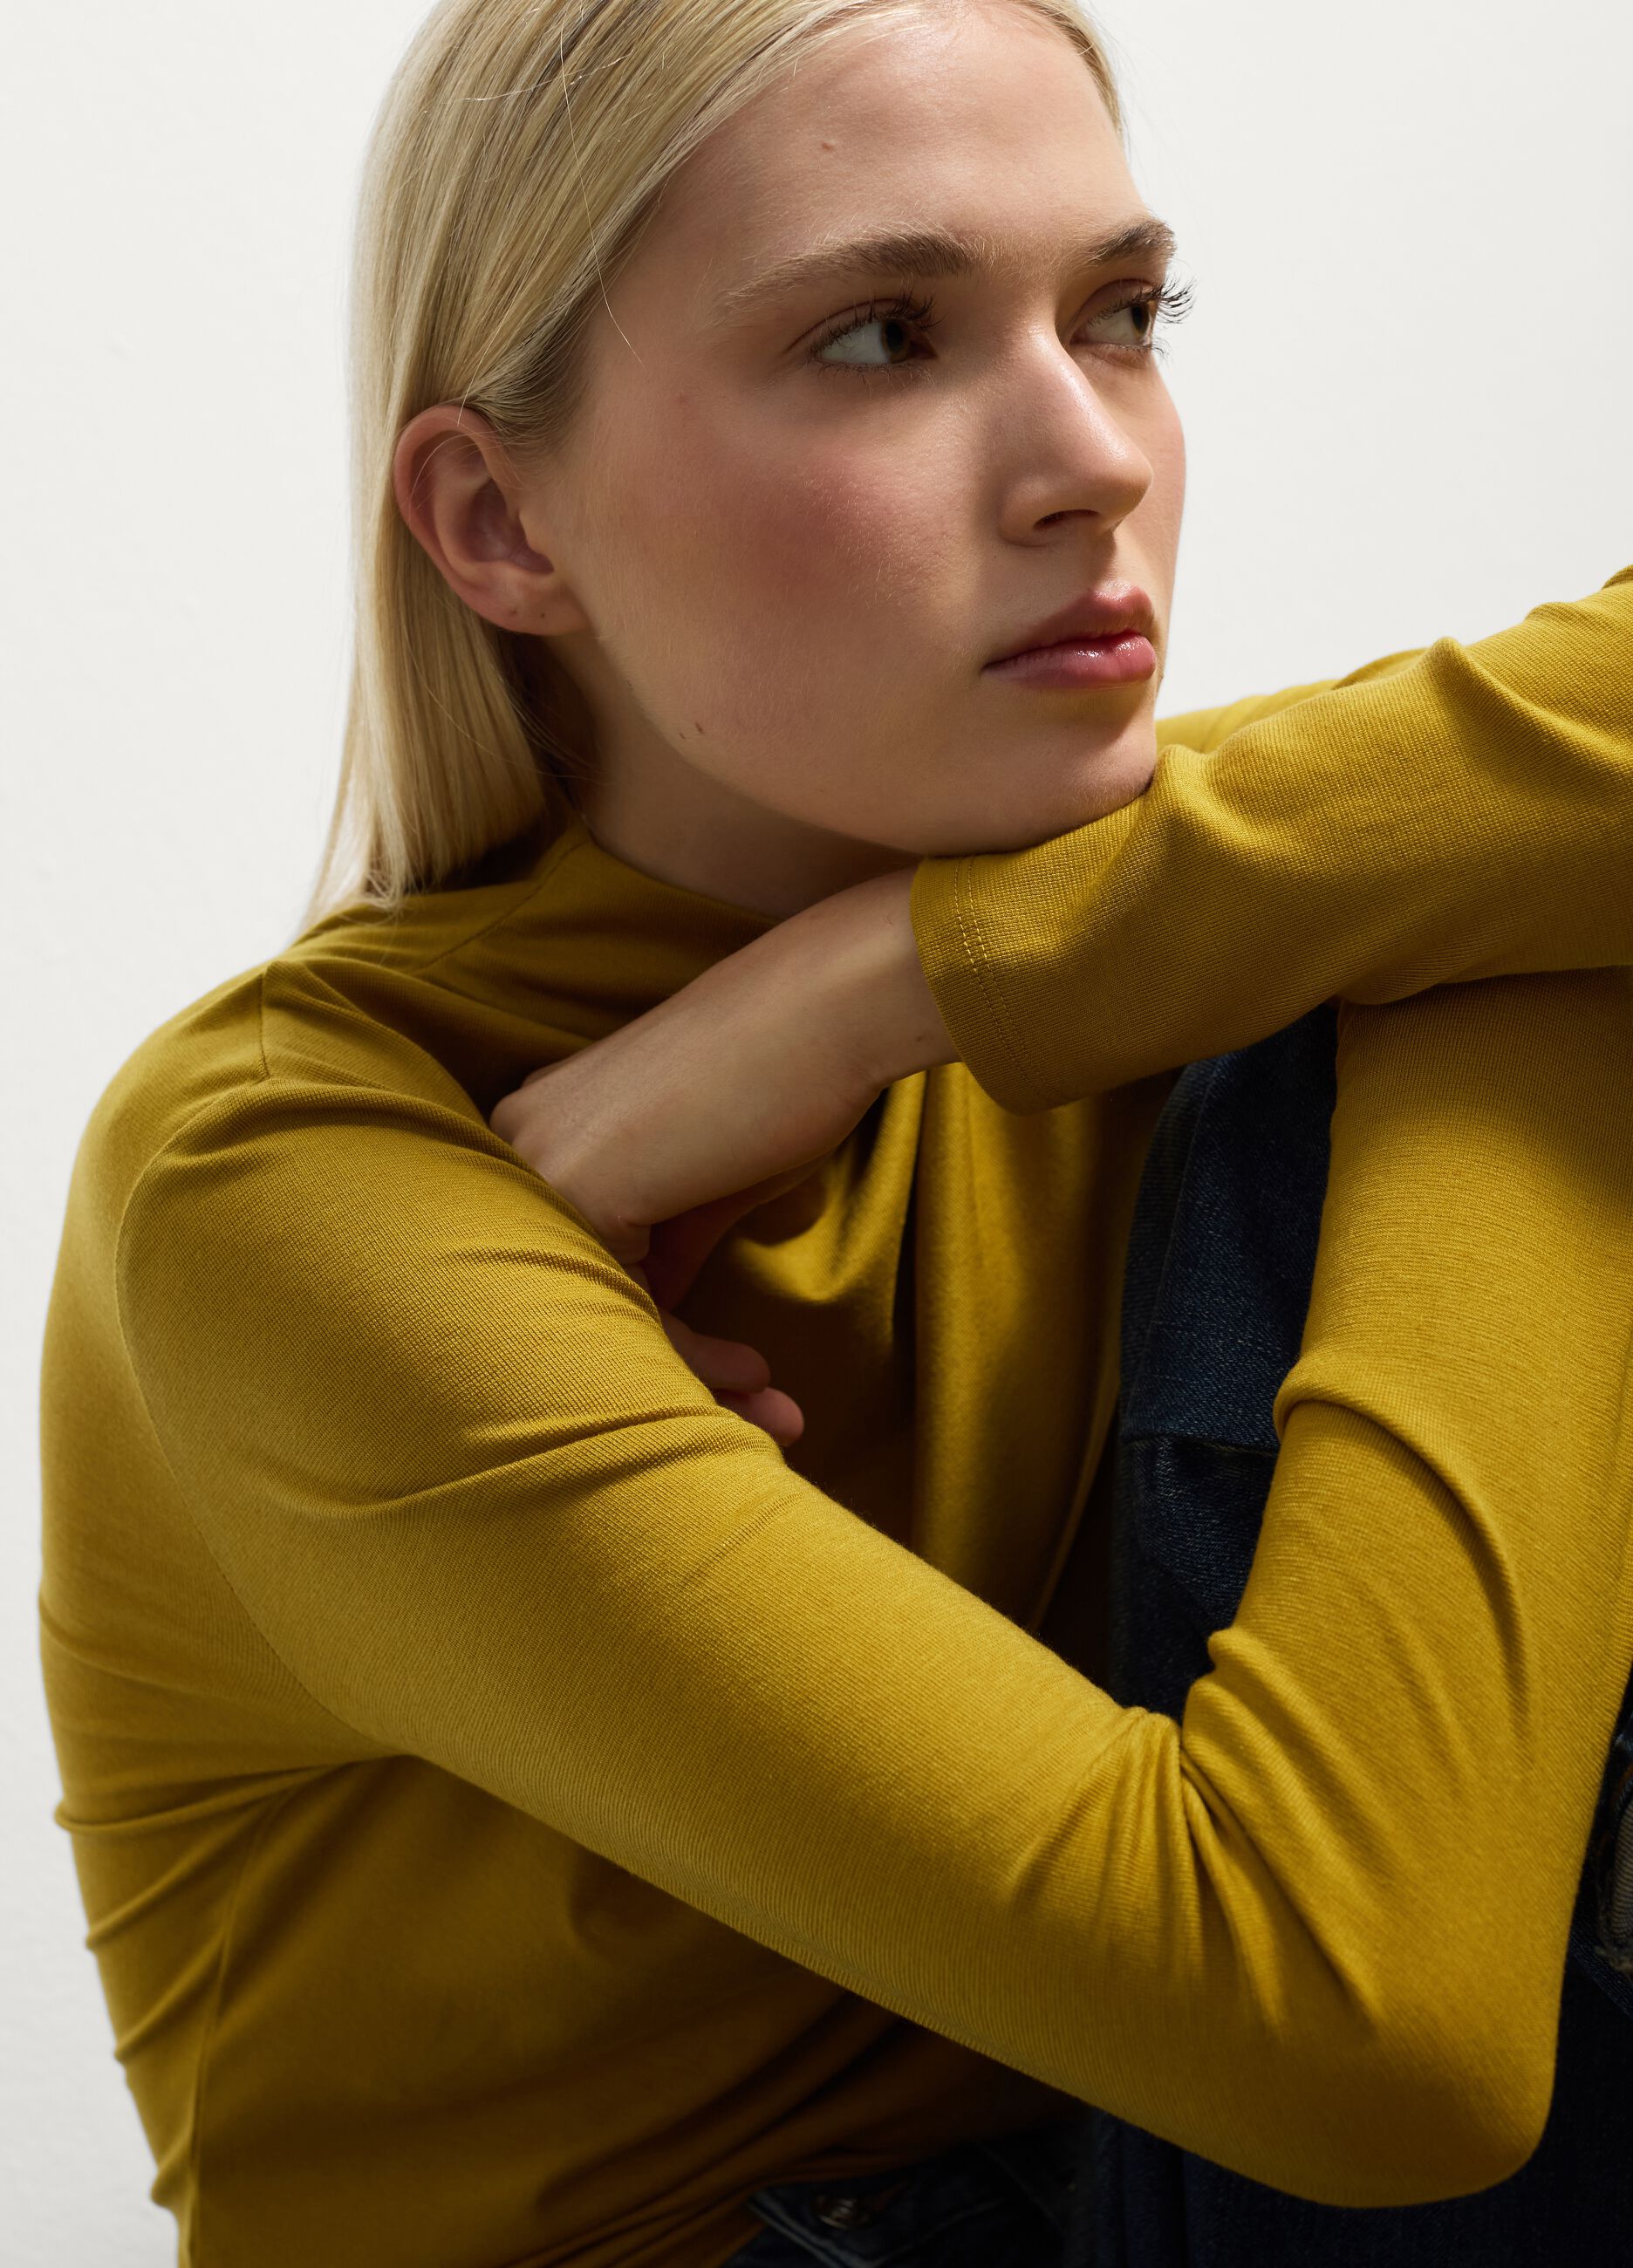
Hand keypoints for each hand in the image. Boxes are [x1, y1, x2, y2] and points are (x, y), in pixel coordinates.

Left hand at [488, 864, 956, 1435]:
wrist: (829, 1009)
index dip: (663, 1340)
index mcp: (540, 1128)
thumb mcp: (707, 1181)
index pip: (582, 1265)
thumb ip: (661, 1243)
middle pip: (580, 1297)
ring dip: (695, 1380)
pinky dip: (695, 1356)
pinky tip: (757, 1373)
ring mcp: (538, 1162)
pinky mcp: (576, 1187)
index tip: (741, 1381)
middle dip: (674, 1376)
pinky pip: (625, 1310)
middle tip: (758, 1417)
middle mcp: (518, 1142)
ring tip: (773, 1415)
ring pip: (598, 1316)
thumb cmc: (783, 1078)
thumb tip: (655, 1312)